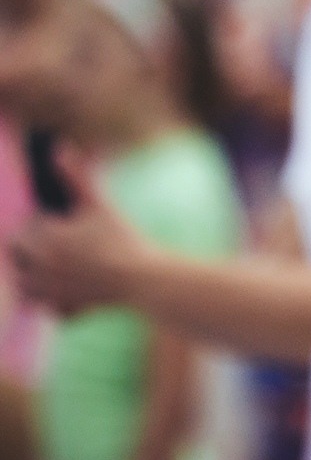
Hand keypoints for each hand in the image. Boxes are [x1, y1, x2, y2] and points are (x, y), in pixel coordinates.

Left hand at [9, 145, 147, 314]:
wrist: (142, 278)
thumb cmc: (121, 238)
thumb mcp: (97, 204)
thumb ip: (74, 176)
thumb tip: (60, 148)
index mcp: (41, 240)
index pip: (21, 232)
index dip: (40, 227)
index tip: (61, 226)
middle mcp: (37, 269)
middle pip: (18, 259)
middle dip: (35, 251)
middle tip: (67, 246)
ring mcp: (48, 293)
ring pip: (26, 284)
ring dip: (38, 276)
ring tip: (68, 267)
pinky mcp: (62, 311)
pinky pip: (49, 306)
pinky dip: (58, 300)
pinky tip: (80, 288)